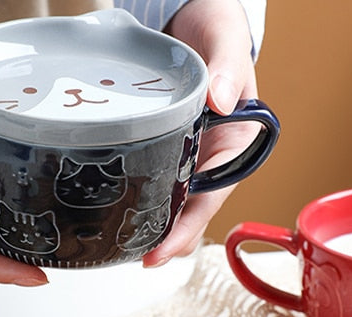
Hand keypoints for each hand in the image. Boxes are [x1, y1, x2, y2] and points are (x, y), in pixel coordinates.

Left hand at [143, 0, 259, 266]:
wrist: (195, 15)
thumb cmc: (218, 28)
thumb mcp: (227, 42)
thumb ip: (227, 69)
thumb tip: (221, 100)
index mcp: (235, 145)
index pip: (211, 199)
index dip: (186, 229)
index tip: (161, 252)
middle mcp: (211, 157)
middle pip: (188, 212)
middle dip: (164, 240)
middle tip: (134, 257)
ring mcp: (187, 155)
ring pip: (170, 203)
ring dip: (150, 226)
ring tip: (121, 246)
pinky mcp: (165, 146)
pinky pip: (152, 178)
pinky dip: (138, 198)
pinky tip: (116, 211)